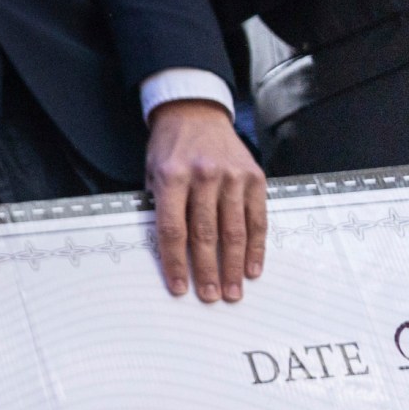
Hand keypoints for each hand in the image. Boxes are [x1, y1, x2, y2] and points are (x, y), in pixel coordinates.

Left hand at [145, 99, 266, 302]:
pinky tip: (253, 268)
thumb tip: (169, 252)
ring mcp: (232, 177)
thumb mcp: (151, 172)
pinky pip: (257, 219)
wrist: (194, 113)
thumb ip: (160, 207)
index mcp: (171, 176)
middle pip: (204, 234)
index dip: (175, 262)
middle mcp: (203, 177)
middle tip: (210, 296)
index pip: (172, 229)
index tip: (178, 288)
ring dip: (234, 266)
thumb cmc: (169, 148)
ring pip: (234, 231)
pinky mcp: (255, 178)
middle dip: (207, 270)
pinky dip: (256, 247)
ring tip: (233, 291)